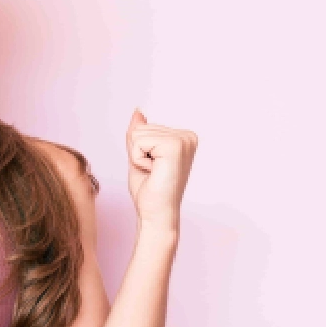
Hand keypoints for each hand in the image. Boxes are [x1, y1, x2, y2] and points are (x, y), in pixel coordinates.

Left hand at [125, 107, 197, 231]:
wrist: (156, 214)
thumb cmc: (150, 191)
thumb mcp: (139, 155)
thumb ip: (139, 133)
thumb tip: (138, 112)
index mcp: (183, 137)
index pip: (145, 126)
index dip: (140, 148)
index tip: (154, 166)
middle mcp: (187, 136)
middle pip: (141, 127)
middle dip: (138, 152)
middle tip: (152, 171)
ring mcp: (183, 140)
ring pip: (138, 133)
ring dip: (138, 156)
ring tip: (154, 172)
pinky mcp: (175, 146)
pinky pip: (138, 141)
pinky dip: (138, 159)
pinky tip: (153, 172)